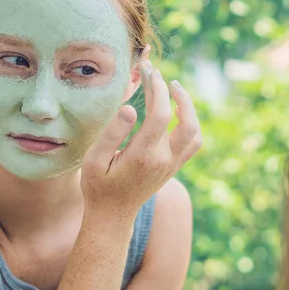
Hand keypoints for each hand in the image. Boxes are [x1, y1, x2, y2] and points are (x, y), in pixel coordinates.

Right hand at [81, 60, 201, 220]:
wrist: (113, 215)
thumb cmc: (98, 186)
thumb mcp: (94, 160)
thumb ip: (112, 133)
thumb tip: (131, 107)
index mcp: (143, 155)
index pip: (161, 115)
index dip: (158, 90)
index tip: (150, 73)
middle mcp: (163, 160)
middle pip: (183, 119)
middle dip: (176, 93)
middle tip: (161, 76)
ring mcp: (172, 165)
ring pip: (194, 131)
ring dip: (188, 107)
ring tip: (174, 89)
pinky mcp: (174, 168)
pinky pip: (193, 143)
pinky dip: (191, 124)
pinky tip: (178, 112)